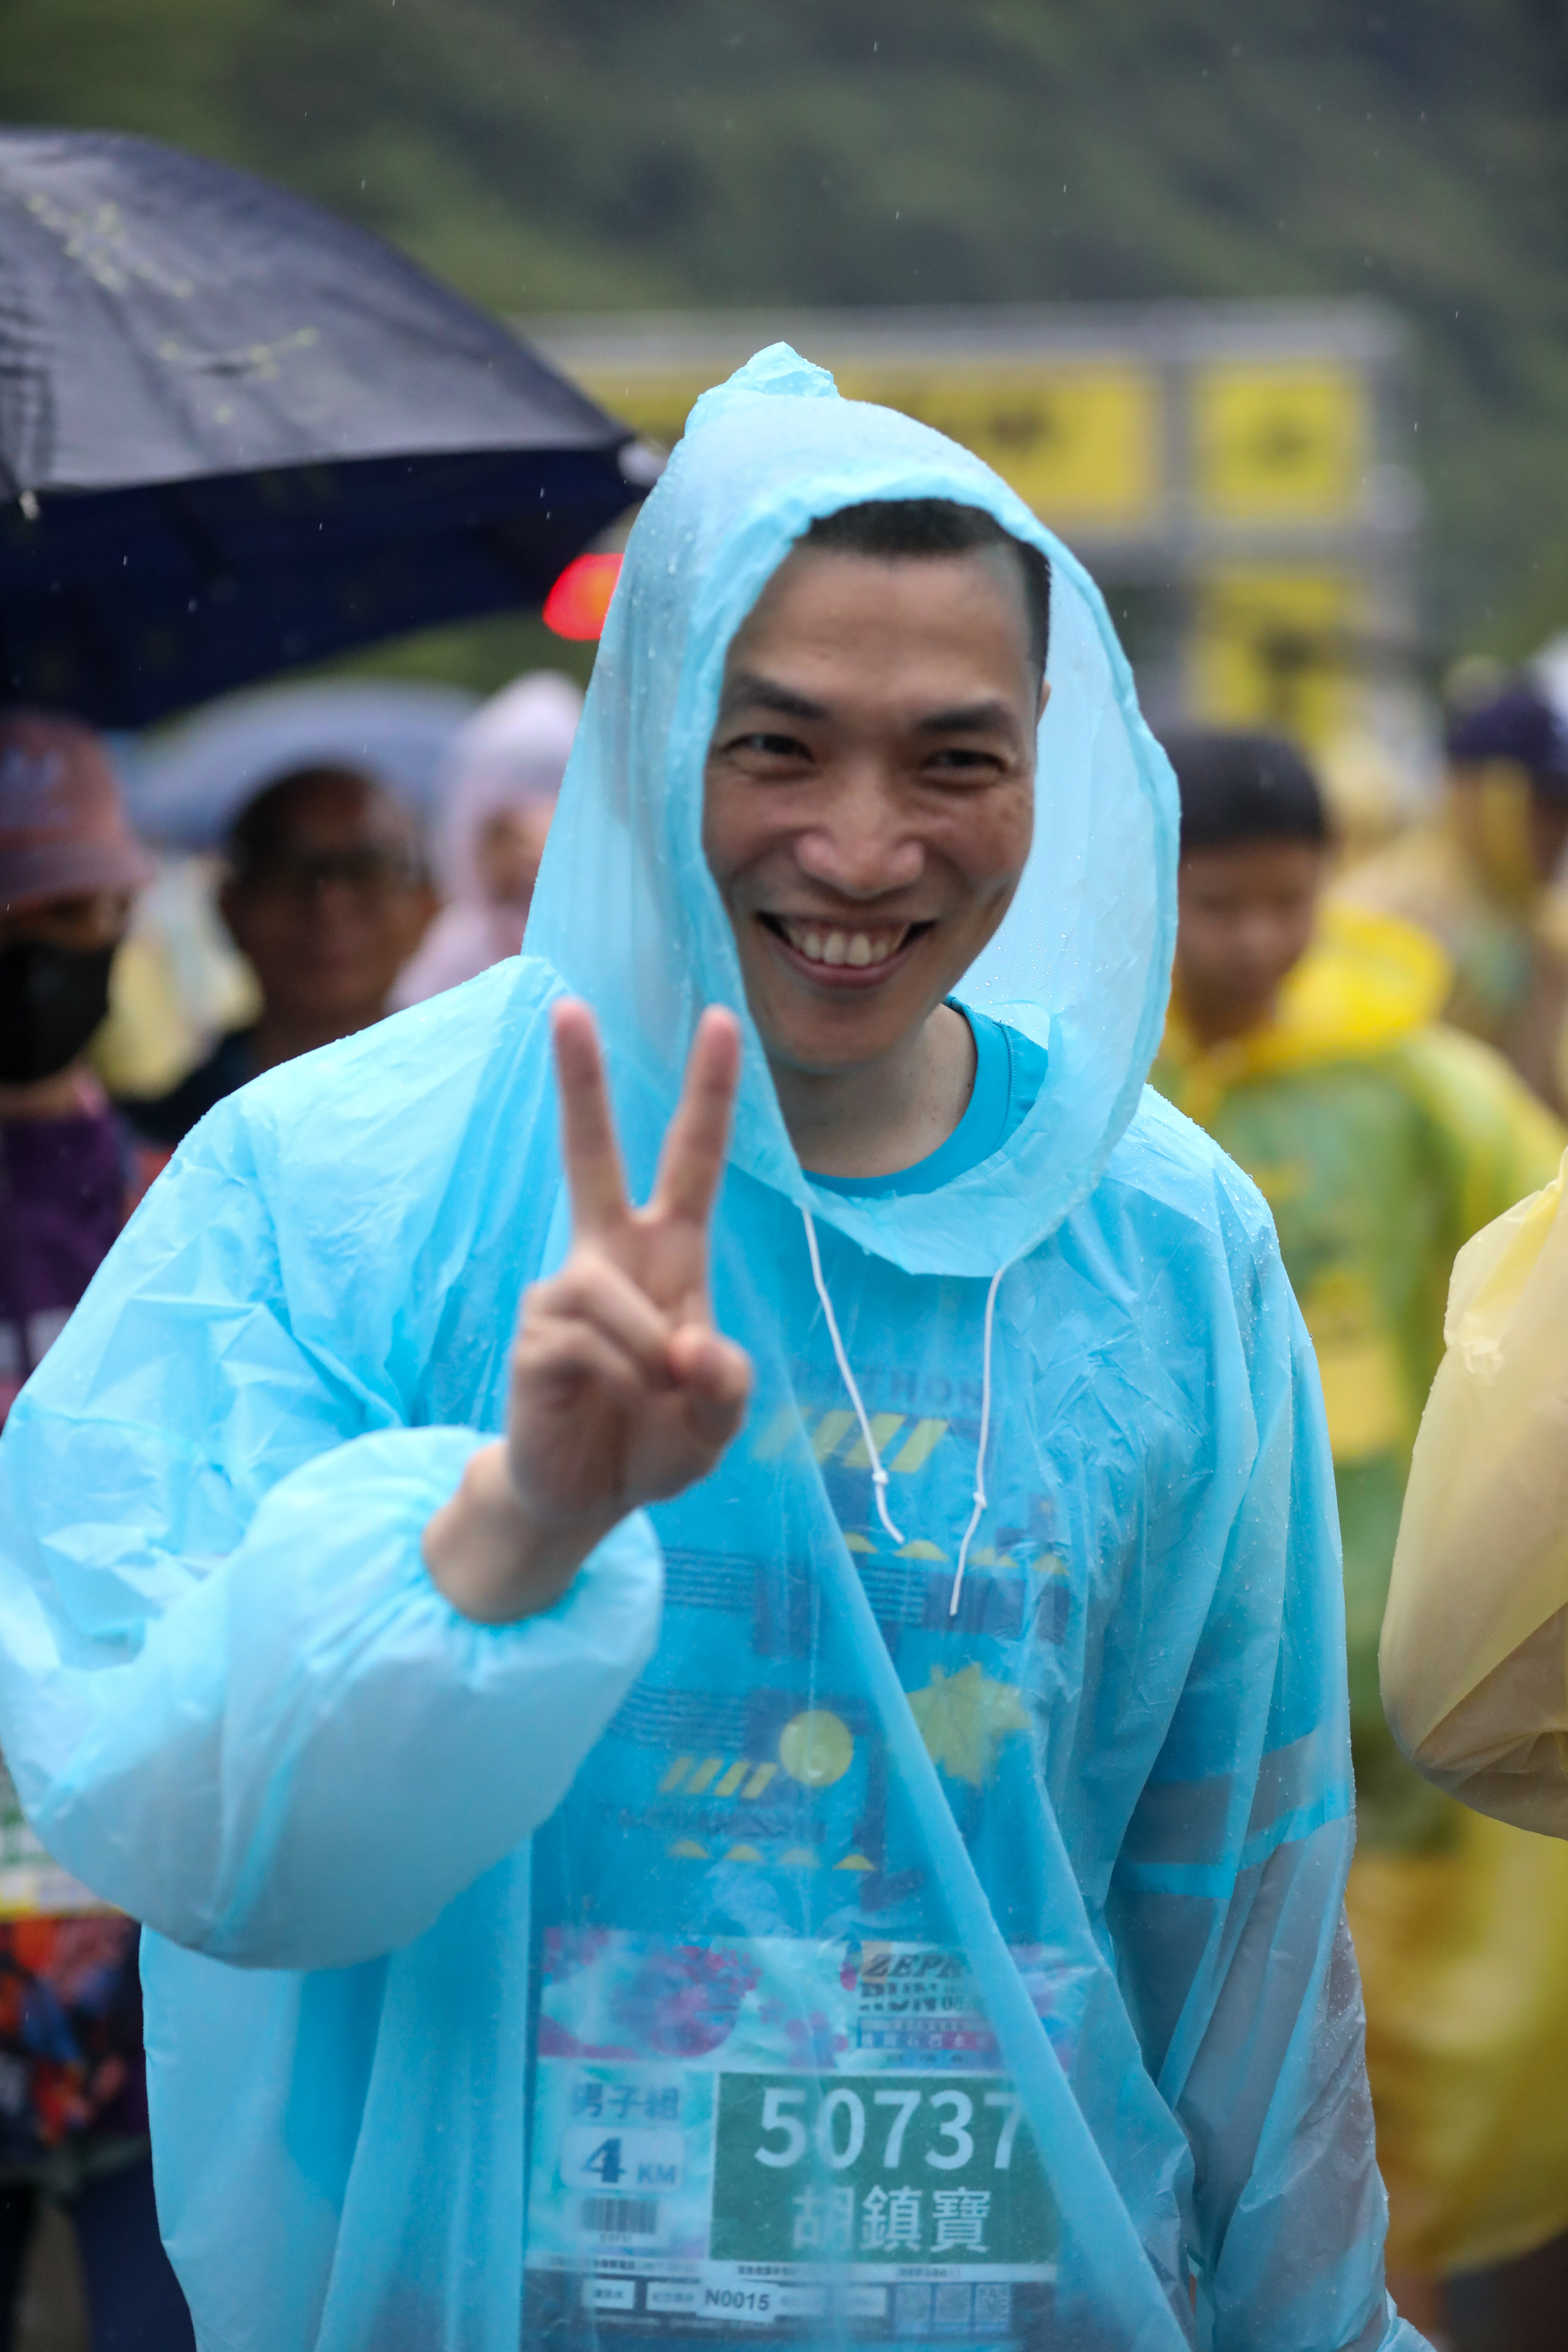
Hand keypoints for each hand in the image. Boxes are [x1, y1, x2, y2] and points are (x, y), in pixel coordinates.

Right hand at [424, 1000, 751, 1621]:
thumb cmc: (653, 1438)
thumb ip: (725, 1383)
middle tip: (567, 1004)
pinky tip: (609, 1409)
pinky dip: (621, 1385)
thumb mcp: (718, 1418)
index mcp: (667, 1254)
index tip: (721, 1019)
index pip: (691, 1159)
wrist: (587, 1495)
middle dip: (580, 1082)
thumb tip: (684, 1345)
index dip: (709, 1092)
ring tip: (650, 1402)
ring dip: (650, 1362)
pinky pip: (591, 1345)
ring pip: (615, 1297)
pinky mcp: (534, 1335)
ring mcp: (563, 1290)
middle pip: (591, 1155)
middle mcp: (608, 1255)